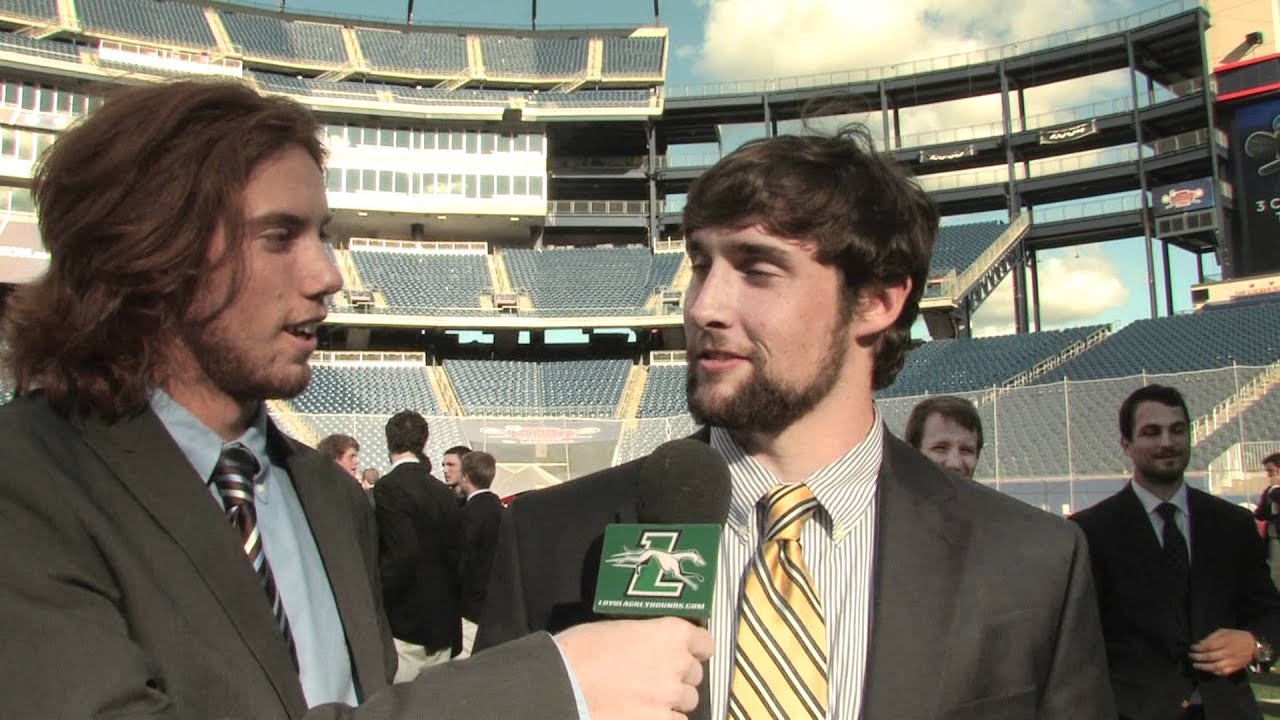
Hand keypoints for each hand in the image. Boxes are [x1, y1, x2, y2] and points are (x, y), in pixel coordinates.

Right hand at [556, 617, 713, 719]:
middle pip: (695, 674)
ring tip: (648, 698)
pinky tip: (643, 713)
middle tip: (656, 676)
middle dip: (679, 676)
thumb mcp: (621, 628)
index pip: (705, 643)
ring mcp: (669, 697)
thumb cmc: (582, 650)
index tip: (688, 652)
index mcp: (670, 633)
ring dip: (673, 699)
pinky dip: (663, 718)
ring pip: (688, 701)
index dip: (696, 649)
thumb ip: (647, 637)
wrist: (562, 683)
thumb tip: (652, 646)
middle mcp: (677, 663)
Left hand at [1190, 628, 1256, 675]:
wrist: (1253, 646)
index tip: (1192, 648)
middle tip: (1190, 656)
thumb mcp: (1223, 632)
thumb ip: (1211, 637)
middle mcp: (1228, 652)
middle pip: (1210, 657)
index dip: (1198, 648)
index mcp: (1225, 642)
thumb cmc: (1236, 636)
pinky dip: (1214, 672)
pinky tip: (1207, 669)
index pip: (1208, 646)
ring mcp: (1232, 661)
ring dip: (1203, 667)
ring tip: (1195, 665)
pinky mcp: (1235, 668)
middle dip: (1198, 657)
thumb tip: (1199, 644)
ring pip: (1215, 666)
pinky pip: (1223, 672)